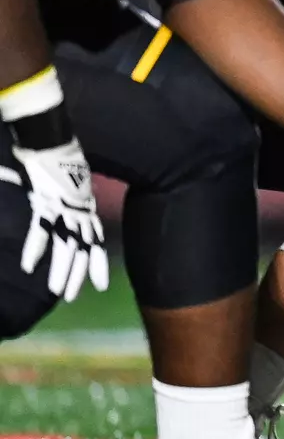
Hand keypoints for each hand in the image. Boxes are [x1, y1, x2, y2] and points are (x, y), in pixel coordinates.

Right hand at [10, 139, 107, 300]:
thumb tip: (64, 208)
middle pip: (81, 250)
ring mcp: (63, 209)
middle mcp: (79, 212)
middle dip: (77, 275)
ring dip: (61, 270)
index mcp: (85, 208)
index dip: (96, 263)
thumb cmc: (60, 160)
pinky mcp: (46, 203)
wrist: (53, 141)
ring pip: (66, 246)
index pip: (95, 241)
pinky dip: (35, 248)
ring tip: (57, 292)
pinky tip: (29, 267)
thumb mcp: (74, 184)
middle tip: (71, 297)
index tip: (101, 285)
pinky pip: (40, 230)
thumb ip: (72, 200)